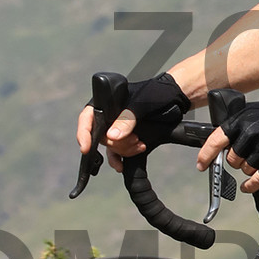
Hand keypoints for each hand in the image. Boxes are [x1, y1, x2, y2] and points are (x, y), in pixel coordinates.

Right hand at [74, 72, 188, 170]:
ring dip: (124, 150)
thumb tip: (112, 137)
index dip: (83, 133)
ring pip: (110, 147)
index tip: (85, 147)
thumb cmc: (157, 93)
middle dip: (116, 143)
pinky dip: (119, 160)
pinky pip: (116, 153)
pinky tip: (122, 166)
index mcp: (107, 102)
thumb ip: (128, 118)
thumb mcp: (142, 103)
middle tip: (135, 139)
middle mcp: (109, 116)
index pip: (87, 117)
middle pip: (100, 137)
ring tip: (140, 144)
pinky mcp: (126, 138)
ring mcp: (117, 128)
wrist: (175, 98)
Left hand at [198, 94, 258, 191]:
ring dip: (249, 169)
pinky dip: (252, 185)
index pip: (215, 141)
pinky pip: (256, 181)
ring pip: (244, 171)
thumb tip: (220, 145)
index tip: (201, 165)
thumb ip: (236, 127)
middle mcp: (250, 135)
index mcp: (241, 121)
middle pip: (231, 160)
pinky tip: (250, 185)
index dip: (206, 156)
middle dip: (237, 161)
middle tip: (248, 154)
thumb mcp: (253, 112)